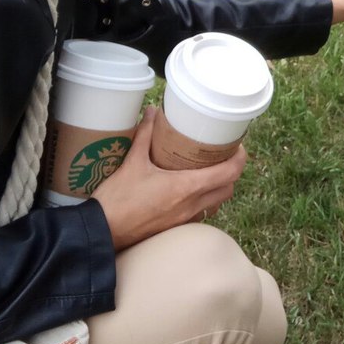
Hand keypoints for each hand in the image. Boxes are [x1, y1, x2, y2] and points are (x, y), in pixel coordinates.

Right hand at [91, 107, 245, 249]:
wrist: (103, 231)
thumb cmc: (118, 198)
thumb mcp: (133, 162)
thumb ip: (145, 135)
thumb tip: (152, 112)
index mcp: (187, 187)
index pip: (229, 173)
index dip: (240, 158)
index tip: (237, 146)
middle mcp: (192, 205)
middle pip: (228, 189)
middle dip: (230, 172)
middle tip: (221, 156)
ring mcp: (185, 220)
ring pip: (216, 203)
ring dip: (218, 188)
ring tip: (206, 171)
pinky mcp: (176, 228)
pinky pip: (200, 214)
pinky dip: (202, 201)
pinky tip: (187, 190)